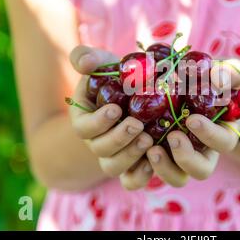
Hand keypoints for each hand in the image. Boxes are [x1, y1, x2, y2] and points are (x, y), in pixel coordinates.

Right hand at [69, 46, 153, 189]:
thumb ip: (87, 59)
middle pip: (100, 150)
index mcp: (85, 120)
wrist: (134, 95)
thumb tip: (85, 62)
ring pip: (113, 167)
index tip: (115, 108)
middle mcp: (97, 142)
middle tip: (137, 124)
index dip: (98, 121)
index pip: (84, 128)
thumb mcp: (102, 64)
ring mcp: (115, 155)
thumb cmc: (116, 78)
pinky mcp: (133, 164)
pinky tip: (155, 159)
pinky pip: (131, 180)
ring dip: (130, 155)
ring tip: (149, 139)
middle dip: (118, 139)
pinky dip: (141, 175)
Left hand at [146, 59, 239, 186]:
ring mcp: (176, 159)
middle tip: (173, 136)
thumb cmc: (200, 77)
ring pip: (176, 178)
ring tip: (150, 147)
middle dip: (187, 157)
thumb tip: (219, 80)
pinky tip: (133, 150)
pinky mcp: (150, 160)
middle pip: (201, 171)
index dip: (210, 135)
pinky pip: (145, 177)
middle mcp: (200, 152)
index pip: (223, 143)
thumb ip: (226, 73)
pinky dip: (138, 171)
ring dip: (164, 167)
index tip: (192, 119)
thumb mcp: (217, 71)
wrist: (167, 82)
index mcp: (220, 133)